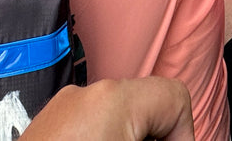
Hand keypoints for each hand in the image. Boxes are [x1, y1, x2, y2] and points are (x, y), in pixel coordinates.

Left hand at [24, 78, 194, 140]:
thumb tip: (181, 140)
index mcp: (114, 99)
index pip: (174, 98)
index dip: (184, 134)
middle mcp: (87, 94)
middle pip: (146, 106)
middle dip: (155, 138)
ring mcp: (62, 108)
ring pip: (118, 116)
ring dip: (130, 139)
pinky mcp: (48, 125)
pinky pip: (91, 125)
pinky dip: (105, 139)